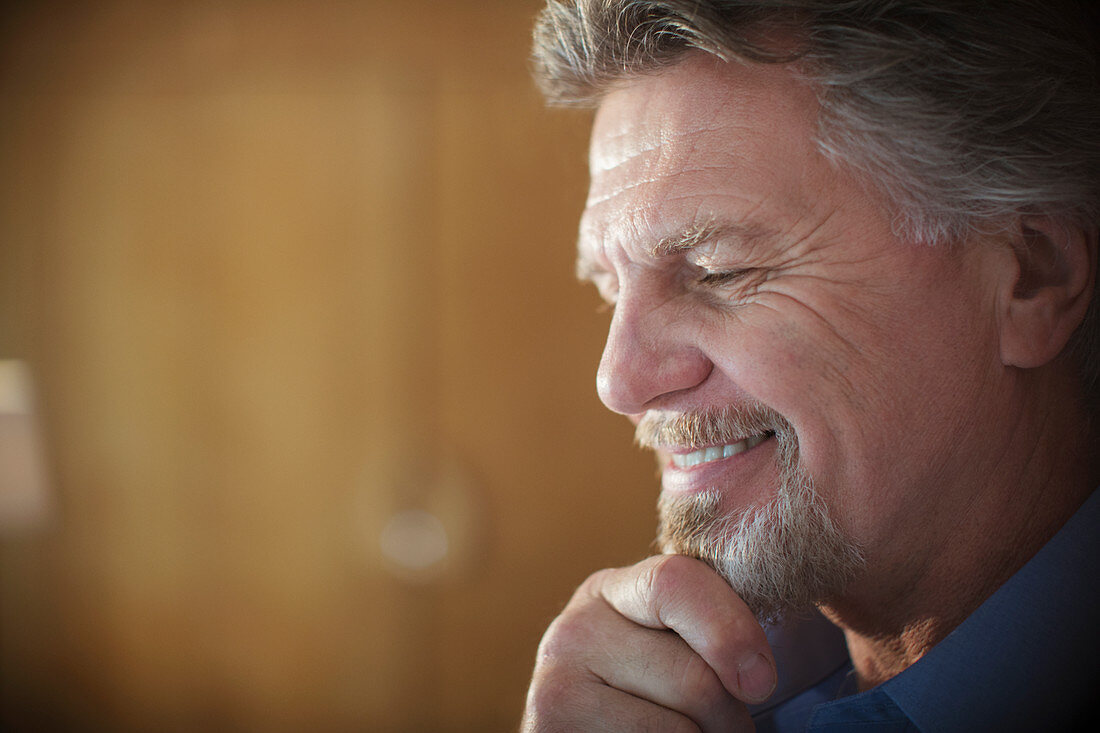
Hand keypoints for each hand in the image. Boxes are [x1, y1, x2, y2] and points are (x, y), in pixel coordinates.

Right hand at [521, 554, 776, 731]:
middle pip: (694, 677)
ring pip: (680, 730)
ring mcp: (556, 686)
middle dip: (729, 718)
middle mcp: (574, 630)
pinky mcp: (553, 729)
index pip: (675, 583)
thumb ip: (708, 630)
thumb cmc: (655, 699)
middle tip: (722, 728)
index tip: (761, 682)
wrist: (598, 730)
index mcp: (612, 592)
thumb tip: (759, 674)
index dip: (730, 631)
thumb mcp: (674, 648)